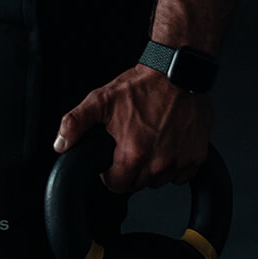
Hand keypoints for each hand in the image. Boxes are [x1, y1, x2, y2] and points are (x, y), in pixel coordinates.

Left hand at [54, 64, 211, 192]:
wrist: (177, 72)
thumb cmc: (143, 86)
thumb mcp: (101, 100)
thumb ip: (75, 123)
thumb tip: (60, 144)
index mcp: (133, 154)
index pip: (116, 186)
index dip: (110, 173)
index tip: (113, 158)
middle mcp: (158, 163)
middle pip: (138, 184)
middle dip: (131, 169)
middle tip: (132, 144)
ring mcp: (180, 161)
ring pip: (159, 180)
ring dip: (153, 167)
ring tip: (151, 140)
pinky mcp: (196, 157)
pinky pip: (181, 175)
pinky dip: (174, 163)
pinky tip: (168, 143)